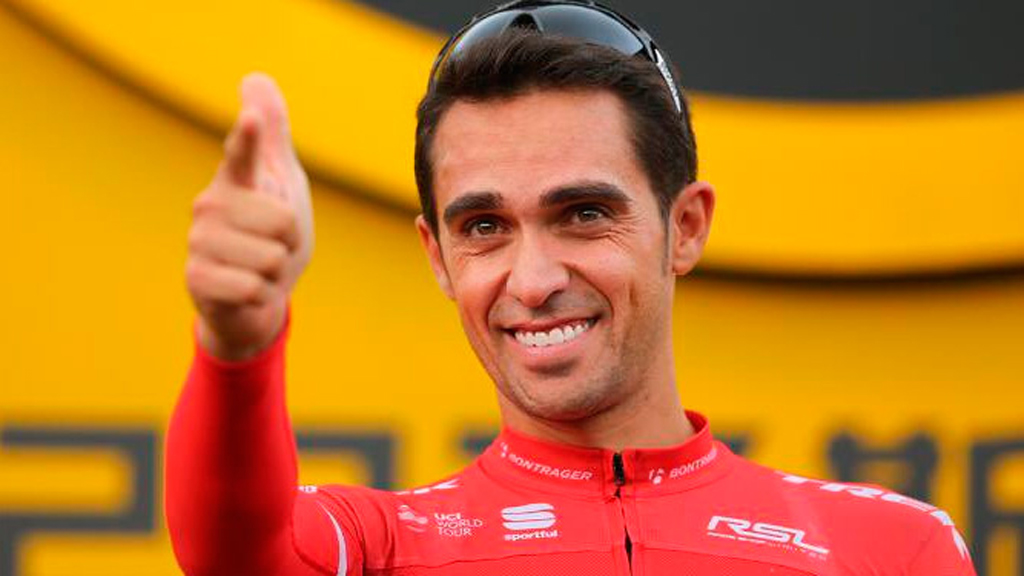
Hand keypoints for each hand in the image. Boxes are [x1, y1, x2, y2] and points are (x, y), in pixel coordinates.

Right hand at [185, 73, 313, 359]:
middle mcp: (210, 205)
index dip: (250, 138)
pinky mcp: (197, 279)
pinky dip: (261, 296)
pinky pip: (255, 287)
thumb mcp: (280, 183)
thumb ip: (272, 134)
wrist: (249, 298)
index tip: (253, 121)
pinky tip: (245, 292)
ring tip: (259, 270)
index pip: (244, 152)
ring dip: (276, 272)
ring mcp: (200, 242)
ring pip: (272, 257)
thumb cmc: (267, 234)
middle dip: (290, 243)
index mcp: (236, 180)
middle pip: (284, 222)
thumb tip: (255, 76)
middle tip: (273, 246)